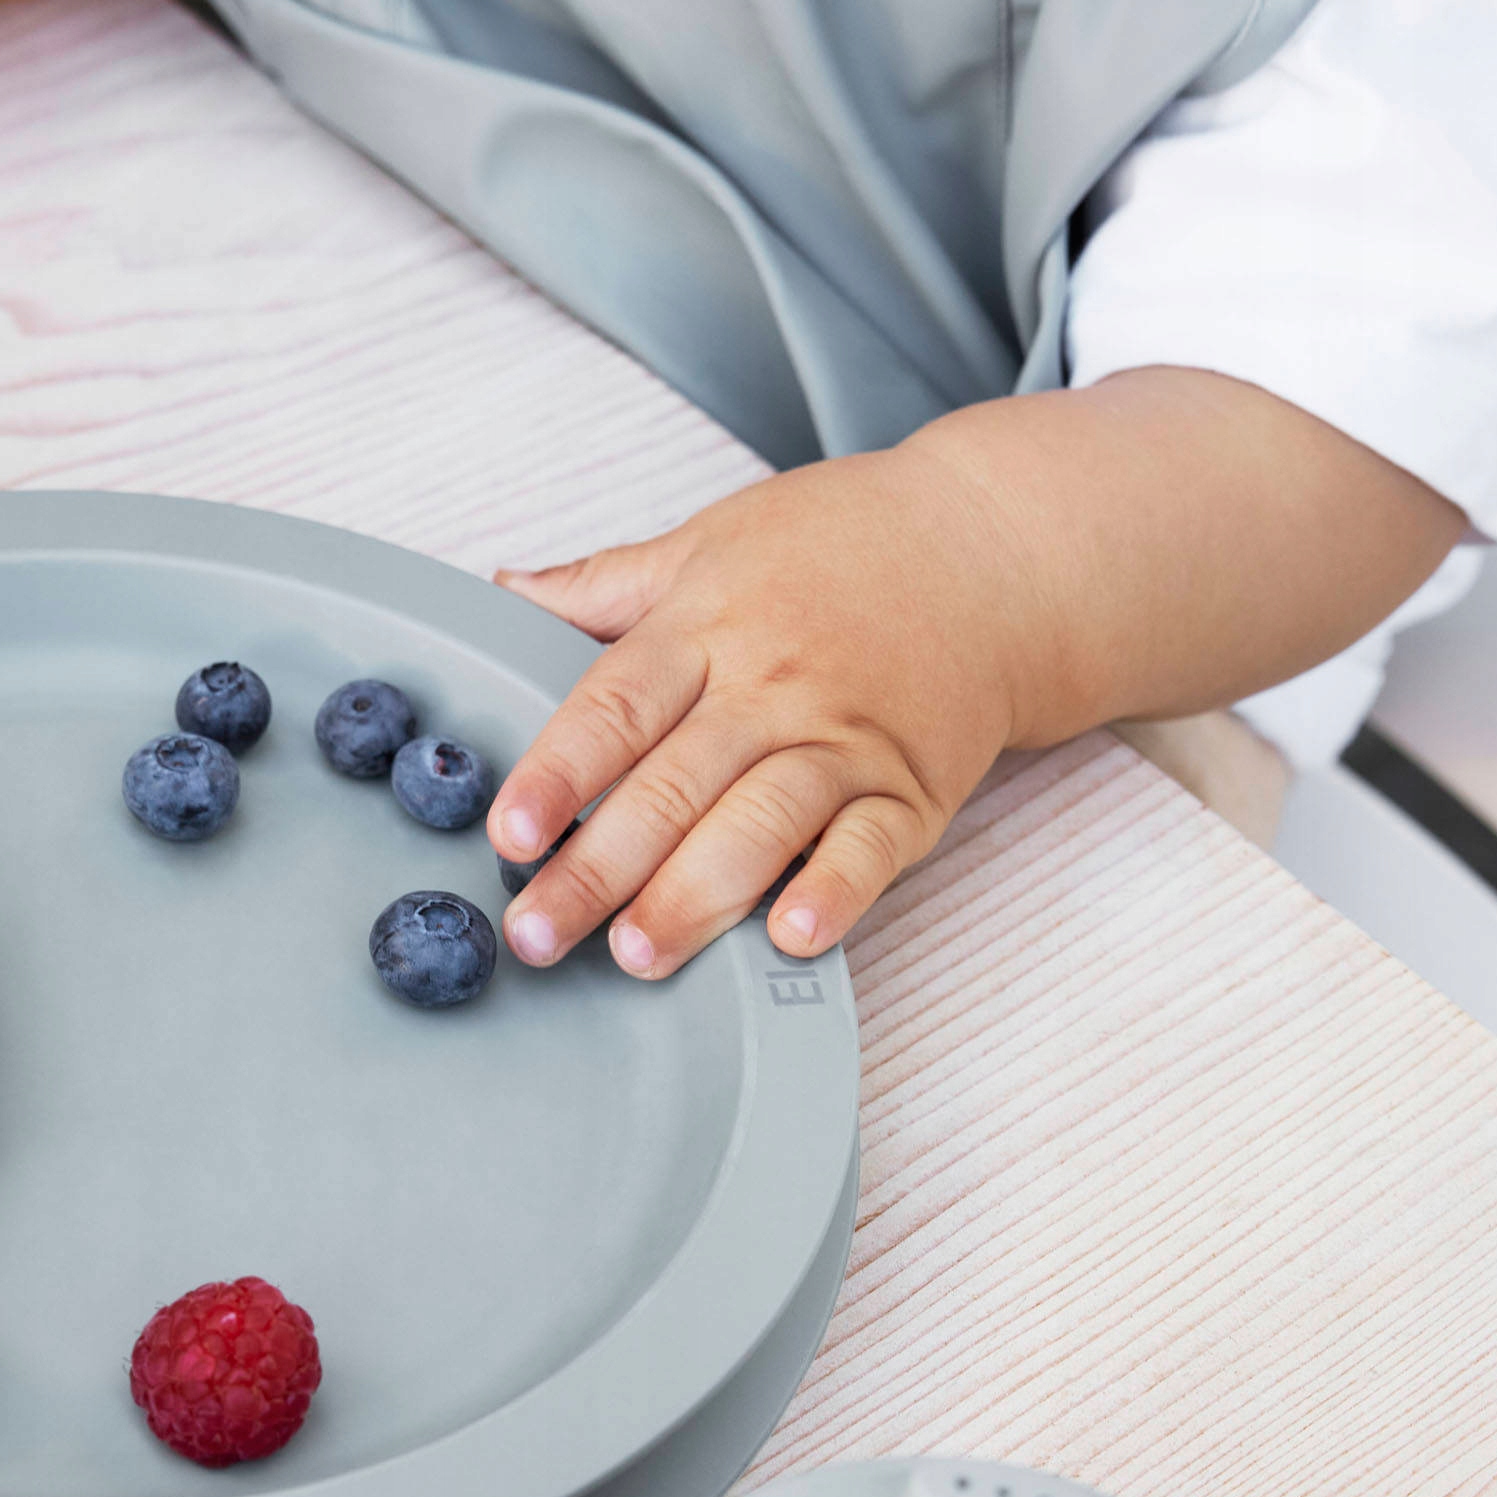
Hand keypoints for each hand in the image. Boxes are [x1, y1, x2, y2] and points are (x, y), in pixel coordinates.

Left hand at [488, 370, 1464, 981]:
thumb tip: (499, 593)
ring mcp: (846, 740)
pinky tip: (791, 938)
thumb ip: (606, 584)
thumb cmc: (844, 545)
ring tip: (636, 956)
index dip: (558, 772)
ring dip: (696, 896)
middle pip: (673, 784)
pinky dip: (835, 893)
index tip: (506, 830)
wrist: (997, 550)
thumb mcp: (712, 541)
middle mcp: (772, 687)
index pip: (616, 706)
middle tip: (536, 932)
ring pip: (761, 825)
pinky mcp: (911, 789)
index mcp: (708, 627)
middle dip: (599, 867)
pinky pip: (869, 848)